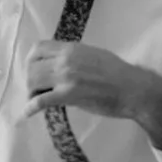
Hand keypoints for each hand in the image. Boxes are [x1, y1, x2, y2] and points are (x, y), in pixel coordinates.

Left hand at [23, 42, 161, 149]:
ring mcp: (67, 76)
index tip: (32, 71)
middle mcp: (66, 59)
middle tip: (34, 91)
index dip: (30, 61)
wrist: (134, 89)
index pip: (38, 48)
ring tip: (34, 101)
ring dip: (30, 93)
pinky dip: (30, 108)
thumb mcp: (93, 56)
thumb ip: (74, 58)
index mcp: (72, 48)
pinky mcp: (69, 94)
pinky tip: (27, 113)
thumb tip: (59, 65)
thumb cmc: (117, 74)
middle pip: (32, 66)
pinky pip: (41, 100)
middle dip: (29, 80)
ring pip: (33, 82)